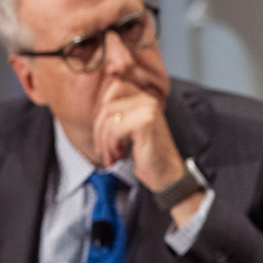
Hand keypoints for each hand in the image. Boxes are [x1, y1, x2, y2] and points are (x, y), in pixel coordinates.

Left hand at [95, 78, 202, 225]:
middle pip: (107, 106)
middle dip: (99, 131)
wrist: (167, 174)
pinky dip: (111, 146)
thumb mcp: (129, 130)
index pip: (115, 88)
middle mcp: (148, 100)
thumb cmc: (147, 155)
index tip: (105, 132)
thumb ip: (117, 115)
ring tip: (113, 155)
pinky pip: (114, 130)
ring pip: (108, 119)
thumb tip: (95, 113)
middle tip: (104, 150)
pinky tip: (120, 155)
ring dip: (105, 142)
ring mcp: (148, 110)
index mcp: (145, 99)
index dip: (103, 110)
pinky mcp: (145, 122)